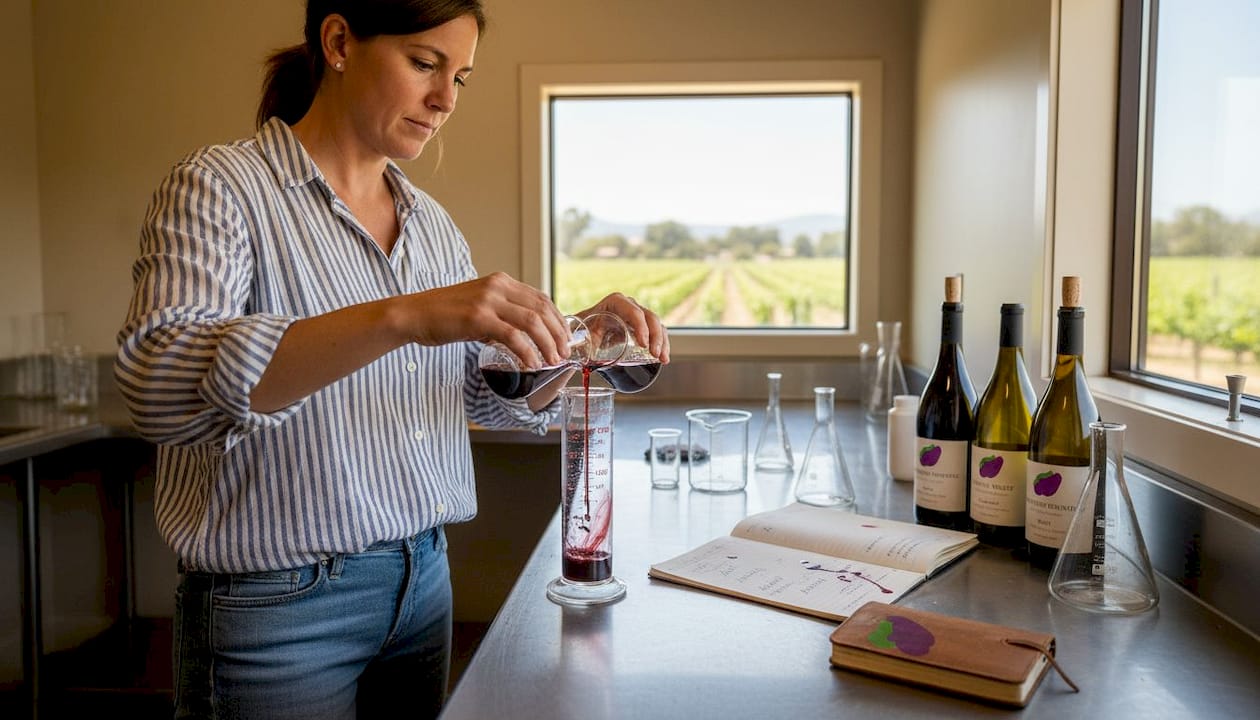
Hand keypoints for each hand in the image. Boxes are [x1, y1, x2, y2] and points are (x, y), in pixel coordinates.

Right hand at [404, 272, 569, 366]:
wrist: (413, 314)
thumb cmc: (444, 315)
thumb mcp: (479, 306)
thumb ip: (502, 315)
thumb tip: (525, 337)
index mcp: (501, 281)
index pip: (541, 298)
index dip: (558, 320)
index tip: (565, 339)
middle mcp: (498, 286)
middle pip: (542, 309)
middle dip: (558, 334)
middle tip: (564, 354)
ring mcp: (488, 300)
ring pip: (532, 322)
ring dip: (547, 344)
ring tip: (553, 361)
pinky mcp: (478, 318)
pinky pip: (512, 336)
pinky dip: (527, 352)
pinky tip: (531, 364)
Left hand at [578, 293, 670, 363]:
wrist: (583, 328)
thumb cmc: (581, 326)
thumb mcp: (581, 331)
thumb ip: (578, 338)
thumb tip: (570, 353)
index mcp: (616, 302)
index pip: (633, 311)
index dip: (641, 327)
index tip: (643, 344)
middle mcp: (630, 305)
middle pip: (650, 317)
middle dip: (655, 337)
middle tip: (654, 354)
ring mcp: (638, 315)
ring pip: (657, 325)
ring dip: (663, 342)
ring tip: (663, 359)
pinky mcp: (643, 327)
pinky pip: (657, 332)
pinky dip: (662, 344)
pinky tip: (664, 358)